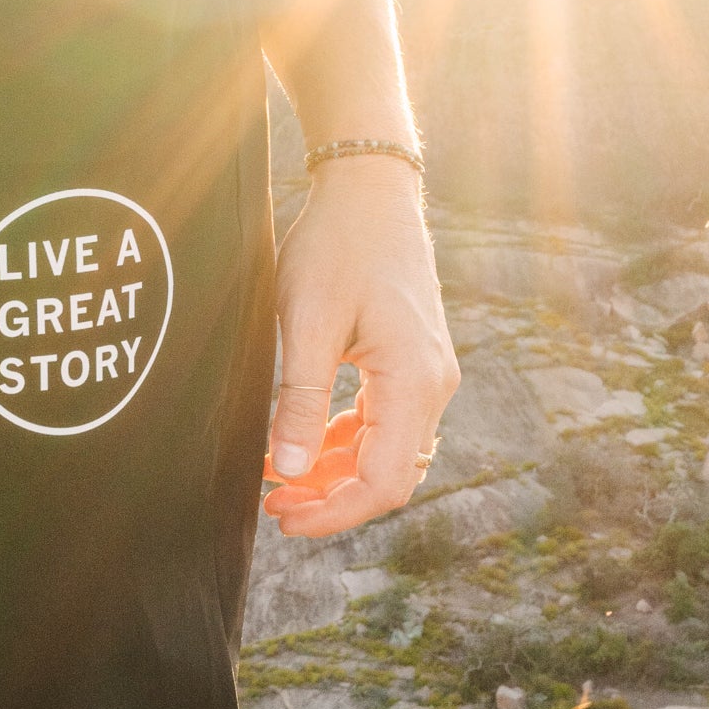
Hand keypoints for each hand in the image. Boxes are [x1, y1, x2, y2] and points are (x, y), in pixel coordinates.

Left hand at [263, 157, 459, 537]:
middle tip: (275, 504)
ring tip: (279, 477)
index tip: (285, 516)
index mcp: (414, 380)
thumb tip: (291, 471)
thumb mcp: (308, 323)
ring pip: (386, 450)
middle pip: (390, 473)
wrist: (369, 192)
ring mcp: (427, 373)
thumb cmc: (337, 246)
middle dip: (333, 498)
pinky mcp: (411, 362)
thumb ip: (301, 401)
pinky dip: (346, 441)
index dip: (335, 512)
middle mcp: (433, 384)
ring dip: (337, 472)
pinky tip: (304, 442)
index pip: (384, 480)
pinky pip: (384, 422)